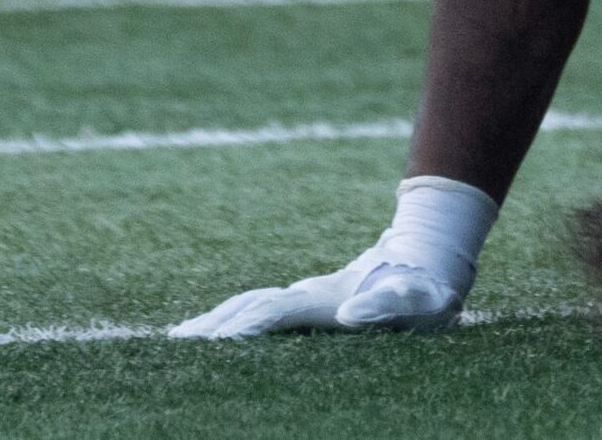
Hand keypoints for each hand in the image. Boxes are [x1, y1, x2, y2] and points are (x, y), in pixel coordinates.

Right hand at [170, 248, 463, 338]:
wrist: (426, 256)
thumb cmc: (424, 290)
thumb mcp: (416, 299)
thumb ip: (386, 304)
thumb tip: (350, 315)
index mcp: (326, 300)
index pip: (276, 313)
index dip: (247, 326)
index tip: (212, 341)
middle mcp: (307, 296)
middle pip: (251, 307)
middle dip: (215, 325)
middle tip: (176, 345)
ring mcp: (304, 297)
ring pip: (250, 305)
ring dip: (216, 322)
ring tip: (179, 340)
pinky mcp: (305, 303)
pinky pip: (258, 311)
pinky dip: (229, 321)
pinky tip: (211, 333)